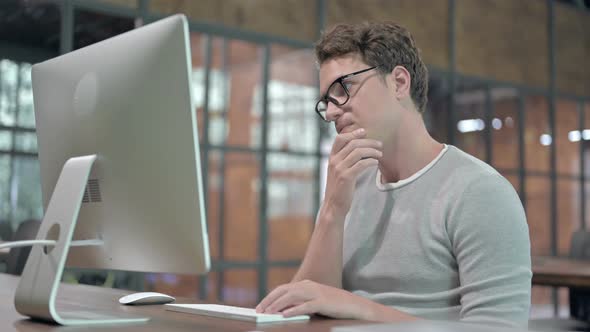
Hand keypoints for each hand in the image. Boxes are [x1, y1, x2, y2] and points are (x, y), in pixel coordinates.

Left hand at [255, 280, 371, 318]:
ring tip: (268, 313)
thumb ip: (300, 303)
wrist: (354, 305)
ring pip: (291, 297)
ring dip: (277, 305)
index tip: (260, 307)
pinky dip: (293, 310)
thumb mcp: (314, 301)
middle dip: (269, 300)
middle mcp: (309, 286)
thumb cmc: (334, 306)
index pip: (282, 289)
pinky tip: (285, 315)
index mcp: (306, 284)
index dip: (270, 297)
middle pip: (283, 290)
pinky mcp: (322, 302)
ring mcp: (316, 293)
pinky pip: (305, 306)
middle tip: (259, 311)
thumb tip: (282, 310)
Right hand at [323, 128, 381, 219]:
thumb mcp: (337, 171)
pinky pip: (361, 164)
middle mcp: (334, 161)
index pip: (339, 139)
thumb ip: (344, 160)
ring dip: (372, 151)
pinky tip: (376, 162)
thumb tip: (359, 149)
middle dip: (368, 142)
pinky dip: (371, 161)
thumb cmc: (339, 188)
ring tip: (380, 153)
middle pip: (353, 143)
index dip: (352, 133)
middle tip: (379, 144)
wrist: (333, 205)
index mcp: (331, 158)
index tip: (364, 132)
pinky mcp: (346, 177)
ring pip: (358, 152)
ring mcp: (339, 169)